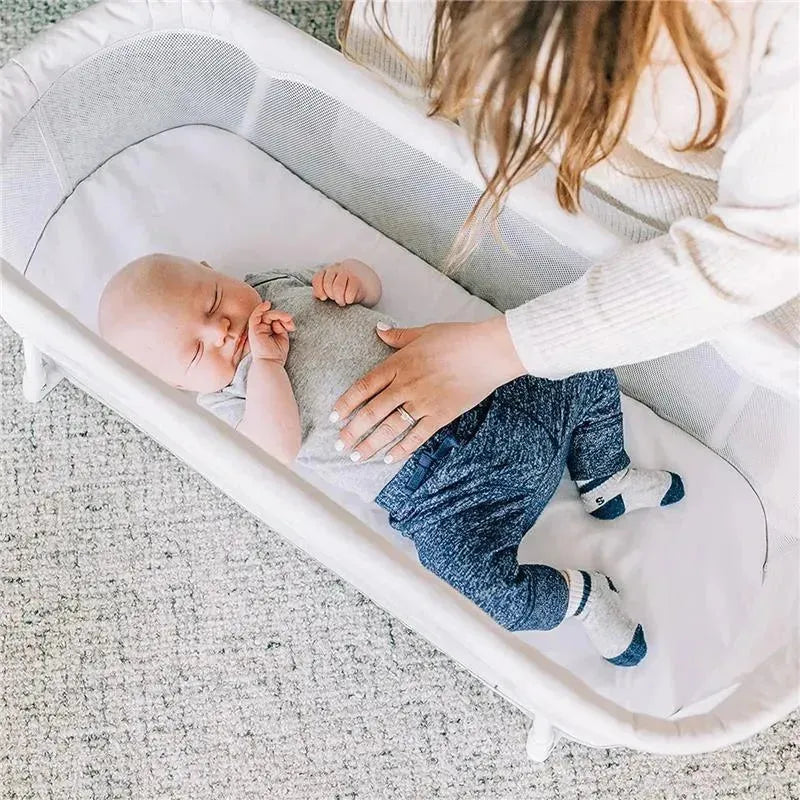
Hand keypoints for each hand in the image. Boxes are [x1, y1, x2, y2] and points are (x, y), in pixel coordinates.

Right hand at [247, 301, 294, 364]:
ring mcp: (256, 329)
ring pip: (266, 314)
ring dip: (277, 314)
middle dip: (282, 316)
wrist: (271, 363)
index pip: (274, 319)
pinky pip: (255, 315)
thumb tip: (280, 319)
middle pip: (270, 315)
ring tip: (287, 318)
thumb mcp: (283, 337)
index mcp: (267, 331)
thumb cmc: (277, 353)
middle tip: (290, 319)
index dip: (284, 319)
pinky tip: (267, 304)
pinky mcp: (253, 329)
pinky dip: (260, 308)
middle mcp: (261, 329)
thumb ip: (282, 326)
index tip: (292, 326)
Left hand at [312, 259, 380, 306]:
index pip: (318, 277)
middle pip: (327, 282)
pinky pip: (351, 289)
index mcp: (327, 271)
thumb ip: (322, 291)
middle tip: (336, 300)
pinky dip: (348, 298)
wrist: (366, 286)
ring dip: (339, 297)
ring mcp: (348, 273)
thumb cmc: (345, 290)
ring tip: (342, 302)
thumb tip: (317, 296)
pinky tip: (350, 300)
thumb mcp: (331, 290)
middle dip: (331, 295)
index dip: (319, 289)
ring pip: (338, 286)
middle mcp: (337, 269)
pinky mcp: (358, 280)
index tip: (323, 298)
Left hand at [331, 316, 525, 462]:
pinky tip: (389, 458)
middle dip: (352, 431)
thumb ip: (398, 336)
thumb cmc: (457, 338)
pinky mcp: (441, 415)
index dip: (346, 403)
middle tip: (339, 444)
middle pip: (372, 412)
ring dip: (371, 444)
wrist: (488, 352)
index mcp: (398, 364)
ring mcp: (423, 403)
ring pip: (390, 428)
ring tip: (356, 457)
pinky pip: (417, 436)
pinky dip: (402, 449)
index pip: (364, 387)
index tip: (334, 416)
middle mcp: (406, 385)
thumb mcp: (423, 332)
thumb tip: (379, 330)